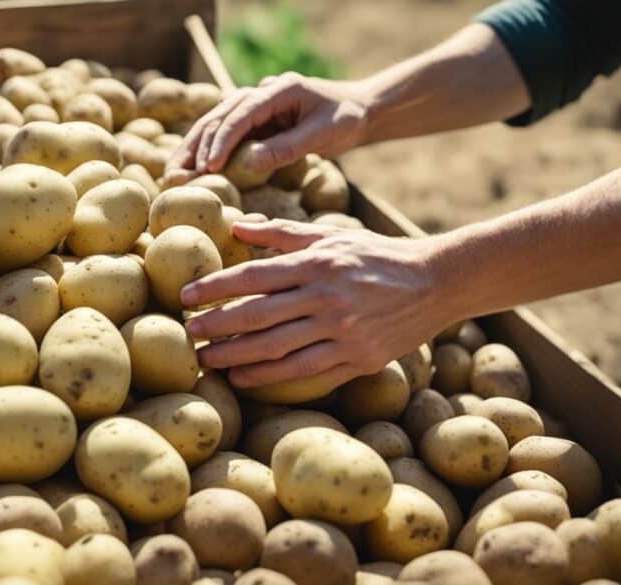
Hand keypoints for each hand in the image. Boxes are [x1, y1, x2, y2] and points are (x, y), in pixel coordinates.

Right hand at [164, 73, 373, 183]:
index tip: (209, 166)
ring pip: (215, 123)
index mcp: (278, 90)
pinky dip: (206, 150)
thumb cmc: (345, 120)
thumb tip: (249, 164)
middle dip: (196, 146)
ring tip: (173, 173)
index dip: (222, 141)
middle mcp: (261, 92)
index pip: (241, 114)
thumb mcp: (321, 135)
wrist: (357, 110)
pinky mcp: (254, 119)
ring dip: (193, 149)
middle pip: (218, 116)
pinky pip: (225, 134)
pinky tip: (190, 168)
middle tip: (177, 174)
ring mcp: (255, 104)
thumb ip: (286, 148)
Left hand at [182, 220, 455, 388]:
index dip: (216, 287)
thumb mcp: (331, 237)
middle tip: (187, 332)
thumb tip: (236, 227)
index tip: (186, 296)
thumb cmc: (375, 256)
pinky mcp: (358, 358)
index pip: (254, 276)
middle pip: (258, 315)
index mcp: (318, 264)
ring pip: (276, 349)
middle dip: (216, 326)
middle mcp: (327, 297)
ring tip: (206, 359)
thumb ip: (281, 233)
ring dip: (234, 356)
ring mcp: (343, 331)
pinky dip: (268, 377)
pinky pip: (304, 372)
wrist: (435, 283)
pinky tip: (242, 378)